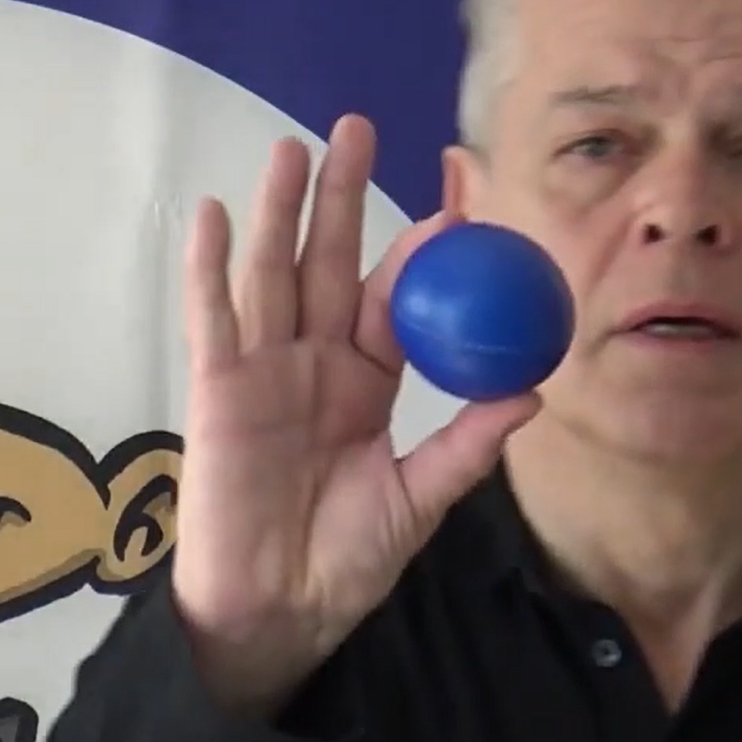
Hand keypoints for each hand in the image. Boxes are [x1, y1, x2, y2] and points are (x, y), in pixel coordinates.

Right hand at [173, 114, 542, 714]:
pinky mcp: (216, 392)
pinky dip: (209, 268)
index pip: (397, 299)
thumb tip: (531, 392)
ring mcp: (262, 372)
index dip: (422, 248)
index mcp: (367, 383)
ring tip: (293, 149)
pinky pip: (212, 320)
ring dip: (278, 212)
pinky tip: (212, 214)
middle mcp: (314, 364)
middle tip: (358, 128)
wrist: (278, 614)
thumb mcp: (419, 501)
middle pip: (329, 264)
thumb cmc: (346, 563)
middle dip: (342, 197)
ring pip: (272, 275)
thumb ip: (466, 445)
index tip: (457, 197)